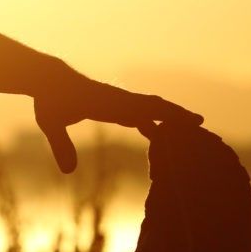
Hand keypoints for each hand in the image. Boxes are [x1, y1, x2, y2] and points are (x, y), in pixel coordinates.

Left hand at [32, 72, 202, 172]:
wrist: (50, 80)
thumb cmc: (50, 101)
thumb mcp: (51, 123)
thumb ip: (61, 145)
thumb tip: (68, 171)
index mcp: (107, 104)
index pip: (139, 110)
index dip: (160, 117)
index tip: (177, 123)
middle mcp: (117, 100)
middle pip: (152, 105)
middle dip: (175, 114)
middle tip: (200, 121)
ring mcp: (118, 101)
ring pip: (150, 107)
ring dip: (170, 115)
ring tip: (193, 124)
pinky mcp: (115, 104)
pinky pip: (140, 111)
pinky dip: (153, 119)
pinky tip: (158, 133)